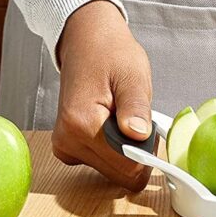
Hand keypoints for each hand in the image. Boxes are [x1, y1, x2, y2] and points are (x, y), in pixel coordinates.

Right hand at [52, 0, 153, 191]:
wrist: (86, 43)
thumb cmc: (110, 54)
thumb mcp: (133, 75)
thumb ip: (136, 108)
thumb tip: (139, 136)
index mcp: (82, 124)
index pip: (128, 167)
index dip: (147, 151)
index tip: (149, 127)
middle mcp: (69, 141)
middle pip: (120, 174)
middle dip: (137, 151)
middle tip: (136, 118)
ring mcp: (66, 147)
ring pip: (113, 171)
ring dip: (126, 149)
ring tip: (123, 116)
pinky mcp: (68, 148)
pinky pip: (103, 163)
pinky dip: (115, 149)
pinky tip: (112, 123)